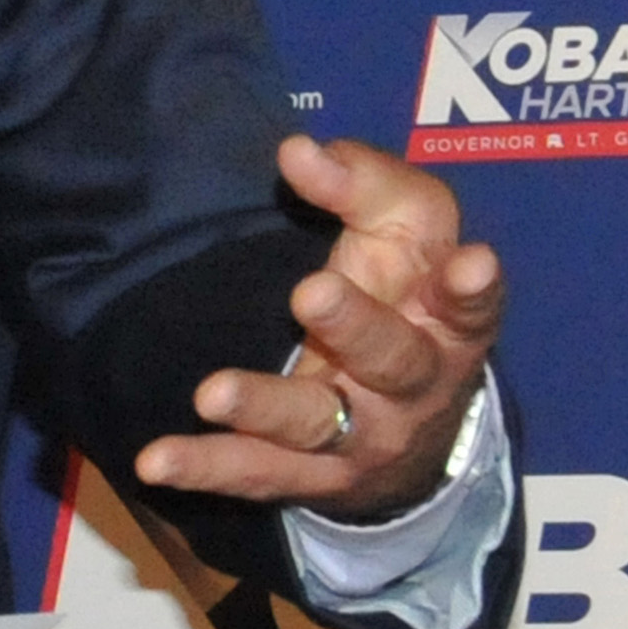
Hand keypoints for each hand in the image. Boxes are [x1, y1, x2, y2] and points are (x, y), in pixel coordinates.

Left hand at [136, 134, 503, 517]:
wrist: (411, 426)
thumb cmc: (400, 297)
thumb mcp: (401, 230)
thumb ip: (363, 182)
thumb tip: (301, 151)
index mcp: (443, 321)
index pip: (467, 300)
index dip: (471, 286)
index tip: (472, 261)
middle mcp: (413, 385)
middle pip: (394, 359)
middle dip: (355, 327)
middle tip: (310, 292)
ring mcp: (364, 437)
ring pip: (317, 424)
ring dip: (264, 407)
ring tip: (211, 393)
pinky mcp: (313, 477)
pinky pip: (256, 471)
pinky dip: (204, 467)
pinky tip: (155, 462)